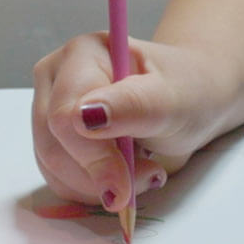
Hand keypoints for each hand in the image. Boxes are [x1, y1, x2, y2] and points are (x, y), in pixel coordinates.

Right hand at [30, 33, 238, 211]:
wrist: (193, 101)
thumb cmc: (186, 92)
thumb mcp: (172, 99)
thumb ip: (132, 105)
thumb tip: (83, 117)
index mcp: (82, 54)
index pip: (65, 116)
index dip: (93, 158)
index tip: (124, 187)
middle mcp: (57, 78)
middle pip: (52, 146)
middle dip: (99, 175)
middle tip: (149, 175)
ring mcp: (50, 110)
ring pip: (52, 169)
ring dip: (97, 187)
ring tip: (143, 170)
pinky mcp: (54, 140)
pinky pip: (59, 180)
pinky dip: (92, 190)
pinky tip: (123, 175)